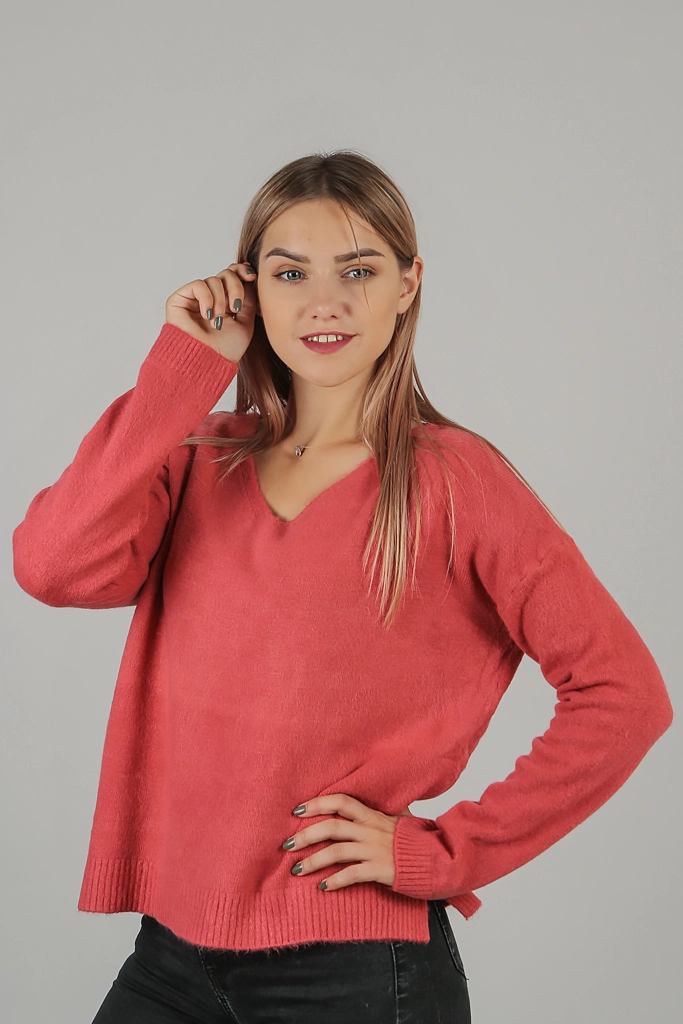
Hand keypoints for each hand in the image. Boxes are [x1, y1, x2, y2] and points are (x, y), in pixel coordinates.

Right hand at [165, 262, 257, 362]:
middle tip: (235, 308)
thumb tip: (250, 280)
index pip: (233, 276)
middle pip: (225, 274)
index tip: (252, 277)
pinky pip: (198, 285)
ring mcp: (195, 299)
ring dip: (220, 301)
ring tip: (217, 322)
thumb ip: (249, 300)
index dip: (241, 271)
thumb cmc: (225, 350)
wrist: (208, 362)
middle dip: (235, 287)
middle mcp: (210, 298)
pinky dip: (207, 298)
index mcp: (226, 302)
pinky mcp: (180, 299)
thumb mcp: (246, 323)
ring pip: (213, 280)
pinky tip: (207, 315)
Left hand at [282, 793, 413, 891]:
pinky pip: (352, 874)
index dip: (318, 803)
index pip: (341, 801)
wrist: (440, 858)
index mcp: (374, 815)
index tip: (298, 810)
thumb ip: (384, 814)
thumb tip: (377, 805)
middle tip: (287, 844)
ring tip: (297, 869)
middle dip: (306, 834)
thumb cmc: (419, 840)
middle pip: (332, 826)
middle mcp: (371, 830)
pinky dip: (335, 880)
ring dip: (313, 861)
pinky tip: (323, 887)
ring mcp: (375, 849)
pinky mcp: (380, 870)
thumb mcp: (401, 820)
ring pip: (336, 851)